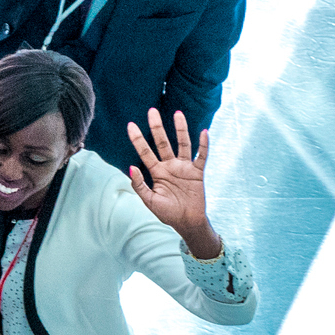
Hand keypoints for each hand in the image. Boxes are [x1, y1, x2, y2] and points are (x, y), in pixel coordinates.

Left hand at [127, 109, 222, 257]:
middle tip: (151, 111)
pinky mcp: (197, 173)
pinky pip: (201, 156)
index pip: (145, 152)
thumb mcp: (149, 201)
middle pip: (162, 142)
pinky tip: (203, 132)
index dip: (138, 139)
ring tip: (178, 114)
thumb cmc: (167, 213)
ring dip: (181, 130)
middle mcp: (170, 166)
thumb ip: (140, 185)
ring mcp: (184, 168)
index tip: (130, 124)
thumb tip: (131, 167)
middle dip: (157, 127)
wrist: (187, 223)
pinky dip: (203, 145)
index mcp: (156, 172)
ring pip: (182, 144)